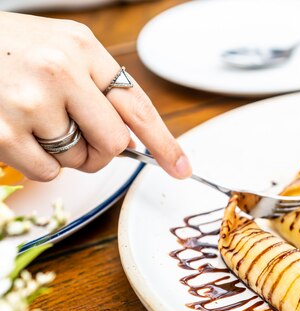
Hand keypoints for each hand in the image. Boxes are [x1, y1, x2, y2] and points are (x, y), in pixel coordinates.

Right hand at [0, 12, 191, 181]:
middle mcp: (59, 72)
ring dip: (67, 154)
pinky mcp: (4, 134)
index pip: (137, 106)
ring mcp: (29, 104)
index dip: (165, 143)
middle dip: (104, 150)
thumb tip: (134, 138)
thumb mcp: (62, 48)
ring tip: (38, 122)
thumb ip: (100, 86)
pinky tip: (21, 134)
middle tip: (81, 136)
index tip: (181, 168)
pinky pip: (47, 173)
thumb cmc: (11, 49)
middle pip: (114, 143)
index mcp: (81, 48)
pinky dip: (40, 164)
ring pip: (80, 160)